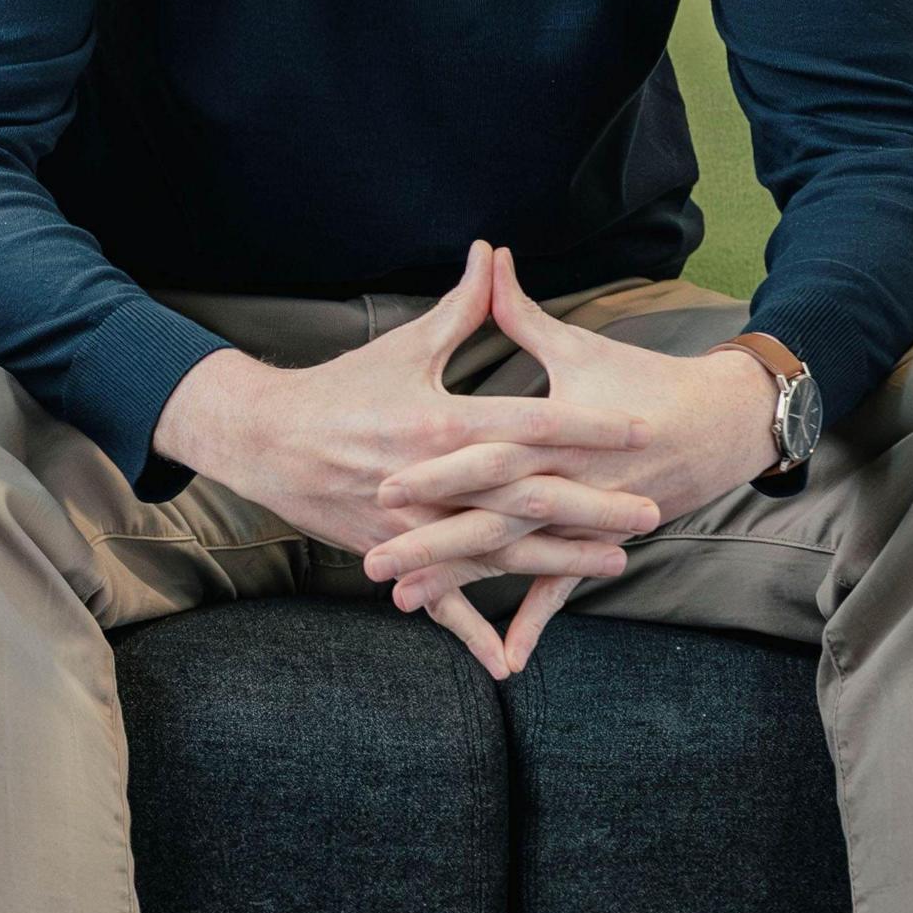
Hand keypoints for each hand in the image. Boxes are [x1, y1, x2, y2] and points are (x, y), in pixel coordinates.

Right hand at [152, 242, 657, 678]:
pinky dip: (470, 630)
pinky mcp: (391, 553)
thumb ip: (459, 308)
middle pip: (524, 496)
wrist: (261, 439)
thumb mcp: (401, 347)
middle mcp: (428, 479)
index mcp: (436, 424)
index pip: (525, 426)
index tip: (638, 428)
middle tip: (651, 511)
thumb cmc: (337, 388)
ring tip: (615, 562)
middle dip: (591, 506)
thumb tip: (490, 252)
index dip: (585, 427)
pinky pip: (438, 598)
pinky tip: (509, 660)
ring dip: (556, 560)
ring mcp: (410, 524)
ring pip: (495, 550)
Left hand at [365, 249, 781, 622]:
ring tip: (402, 599)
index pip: (491, 452)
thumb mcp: (576, 346)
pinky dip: (529, 621)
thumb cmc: (642, 379)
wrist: (724, 424)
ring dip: (460, 583)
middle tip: (373, 559)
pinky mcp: (599, 544)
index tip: (388, 483)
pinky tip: (500, 660)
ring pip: (516, 558)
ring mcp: (586, 520)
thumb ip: (517, 311)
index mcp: (558, 431)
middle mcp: (569, 482)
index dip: (441, 469)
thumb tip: (488, 255)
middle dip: (432, 541)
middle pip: (493, 516)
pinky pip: (559, 590)